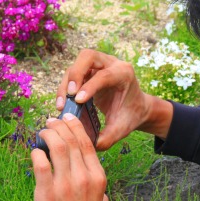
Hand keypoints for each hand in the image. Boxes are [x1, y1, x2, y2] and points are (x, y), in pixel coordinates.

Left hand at [31, 112, 107, 200]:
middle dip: (59, 126)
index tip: (66, 118)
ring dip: (47, 135)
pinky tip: (34, 152)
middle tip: (50, 122)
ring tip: (42, 132)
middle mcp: (83, 177)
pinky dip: (36, 153)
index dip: (74, 126)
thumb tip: (80, 161)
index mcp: (98, 176)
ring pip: (56, 147)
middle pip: (70, 140)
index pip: (86, 142)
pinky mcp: (46, 194)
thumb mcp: (101, 197)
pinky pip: (40, 164)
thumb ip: (93, 178)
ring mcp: (65, 185)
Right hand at [57, 49, 172, 149]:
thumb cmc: (130, 116)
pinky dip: (66, 87)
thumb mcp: (122, 129)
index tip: (78, 101)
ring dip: (67, 83)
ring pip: (76, 64)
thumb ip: (108, 138)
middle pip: (87, 56)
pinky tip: (63, 103)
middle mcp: (111, 63)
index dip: (90, 86)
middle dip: (75, 74)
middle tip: (70, 95)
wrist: (136, 107)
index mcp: (124, 73)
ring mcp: (99, 64)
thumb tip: (90, 144)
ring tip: (62, 104)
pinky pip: (73, 74)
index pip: (105, 75)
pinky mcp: (89, 70)